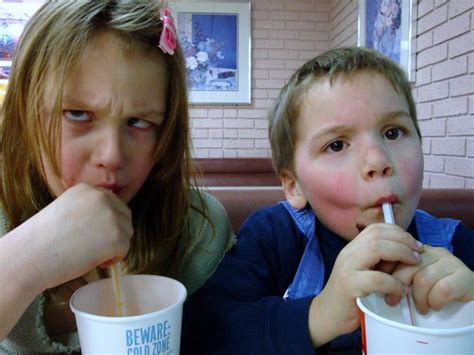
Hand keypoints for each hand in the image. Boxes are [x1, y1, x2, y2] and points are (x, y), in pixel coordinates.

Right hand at [20, 183, 132, 289]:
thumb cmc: (43, 239)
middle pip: (124, 216)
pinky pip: (125, 249)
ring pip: (127, 233)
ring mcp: (111, 217)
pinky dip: (113, 259)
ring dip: (114, 245)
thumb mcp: (67, 209)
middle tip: (93, 246)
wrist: (30, 256)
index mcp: (87, 190)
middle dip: (114, 232)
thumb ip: (88, 208)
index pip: (112, 203)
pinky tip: (94, 261)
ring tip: (91, 253)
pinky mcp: (116, 237)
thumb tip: (111, 218)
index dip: (107, 221)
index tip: (92, 234)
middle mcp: (102, 198)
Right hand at [308, 223, 422, 346]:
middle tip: (418, 253)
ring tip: (414, 264)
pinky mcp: (348, 285)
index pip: (375, 228)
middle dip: (403, 240)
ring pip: (376, 248)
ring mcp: (347, 268)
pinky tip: (402, 291)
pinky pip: (376, 278)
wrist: (328, 315)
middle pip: (377, 234)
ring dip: (400, 253)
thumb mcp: (364, 273)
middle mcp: (348, 254)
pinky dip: (394, 283)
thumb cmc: (351, 296)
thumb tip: (407, 254)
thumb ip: (378, 262)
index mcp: (352, 249)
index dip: (397, 231)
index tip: (414, 244)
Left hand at [386, 245, 473, 313]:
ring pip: (424, 279)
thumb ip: (399, 275)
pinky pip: (443, 289)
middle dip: (398, 285)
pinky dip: (435, 302)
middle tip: (392, 301)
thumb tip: (376, 280)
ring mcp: (451, 262)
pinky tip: (435, 306)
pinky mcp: (464, 276)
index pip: (397, 253)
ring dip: (419, 298)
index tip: (380, 285)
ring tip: (421, 307)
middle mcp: (434, 252)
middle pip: (409, 266)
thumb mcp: (413, 281)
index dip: (387, 270)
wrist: (468, 303)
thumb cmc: (434, 293)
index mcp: (419, 251)